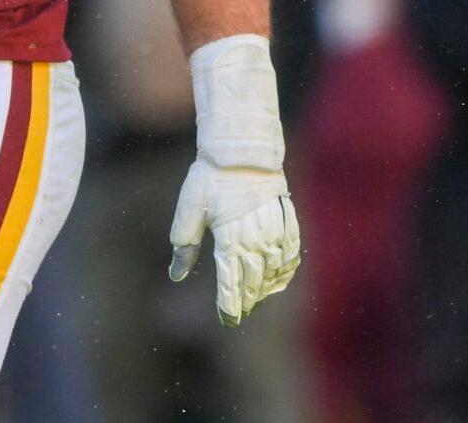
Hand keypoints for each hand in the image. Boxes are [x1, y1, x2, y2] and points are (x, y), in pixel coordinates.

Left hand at [169, 33, 300, 325]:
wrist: (242, 149)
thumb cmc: (210, 178)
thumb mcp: (190, 209)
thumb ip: (184, 245)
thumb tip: (176, 275)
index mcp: (229, 237)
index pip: (230, 282)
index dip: (229, 305)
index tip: (228, 319)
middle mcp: (254, 238)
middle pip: (253, 282)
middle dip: (246, 301)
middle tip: (239, 314)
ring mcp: (274, 230)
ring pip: (273, 272)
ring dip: (265, 290)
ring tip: (255, 301)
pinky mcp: (286, 221)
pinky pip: (291, 254)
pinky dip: (286, 271)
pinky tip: (279, 281)